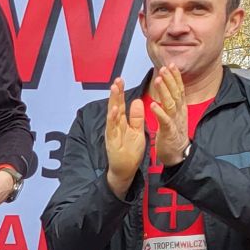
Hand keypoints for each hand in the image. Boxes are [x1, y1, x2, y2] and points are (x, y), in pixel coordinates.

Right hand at [104, 79, 145, 197]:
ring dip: (113, 101)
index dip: (120, 92)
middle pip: (115, 106)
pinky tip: (114, 110)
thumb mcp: (137, 131)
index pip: (120, 104)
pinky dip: (113, 119)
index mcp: (121, 122)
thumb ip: (136, 117)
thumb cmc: (130, 151)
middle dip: (116, 93)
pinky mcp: (112, 142)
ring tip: (114, 89)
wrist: (125, 170)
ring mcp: (112, 133)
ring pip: (112, 115)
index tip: (121, 80)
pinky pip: (112, 129)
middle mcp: (114, 126)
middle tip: (117, 79)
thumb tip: (138, 101)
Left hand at [147, 65, 189, 168]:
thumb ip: (173, 102)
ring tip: (158, 80)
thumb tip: (171, 89)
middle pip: (176, 93)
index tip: (171, 64)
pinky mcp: (169, 132)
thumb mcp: (175, 116)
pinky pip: (164, 120)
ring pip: (170, 103)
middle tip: (164, 67)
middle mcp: (179, 113)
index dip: (175, 77)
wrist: (178, 154)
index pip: (179, 89)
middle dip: (170, 79)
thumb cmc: (173, 134)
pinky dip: (159, 112)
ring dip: (164, 91)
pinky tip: (153, 104)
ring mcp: (175, 122)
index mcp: (180, 108)